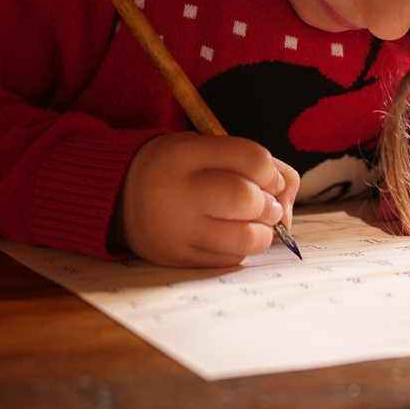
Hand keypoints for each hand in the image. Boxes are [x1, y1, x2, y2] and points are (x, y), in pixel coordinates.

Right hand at [121, 132, 298, 266]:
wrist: (120, 196)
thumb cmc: (179, 169)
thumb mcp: (206, 148)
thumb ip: (253, 161)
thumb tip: (289, 192)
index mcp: (185, 153)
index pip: (251, 158)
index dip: (272, 171)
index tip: (269, 178)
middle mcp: (177, 191)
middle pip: (245, 199)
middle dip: (269, 204)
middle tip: (266, 205)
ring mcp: (175, 230)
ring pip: (244, 238)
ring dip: (263, 232)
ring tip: (254, 223)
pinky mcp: (177, 258)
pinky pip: (230, 260)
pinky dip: (242, 249)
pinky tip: (229, 235)